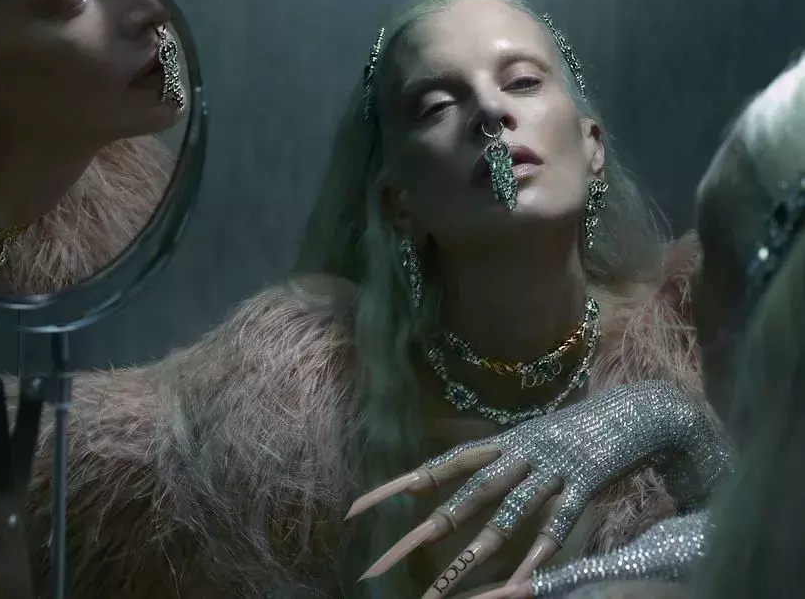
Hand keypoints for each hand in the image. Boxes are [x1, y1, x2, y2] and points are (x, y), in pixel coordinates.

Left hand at [346, 381, 725, 597]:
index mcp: (499, 443)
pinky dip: (538, 557)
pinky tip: (517, 586)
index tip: (355, 509)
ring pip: (505, 516)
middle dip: (422, 533)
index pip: (437, 466)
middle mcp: (517, 454)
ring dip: (473, 556)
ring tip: (443, 590)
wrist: (636, 410)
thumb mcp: (526, 437)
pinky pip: (557, 527)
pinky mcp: (584, 486)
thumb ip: (492, 457)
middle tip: (382, 564)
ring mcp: (550, 470)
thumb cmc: (574, 429)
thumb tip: (448, 465)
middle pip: (463, 497)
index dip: (395, 487)